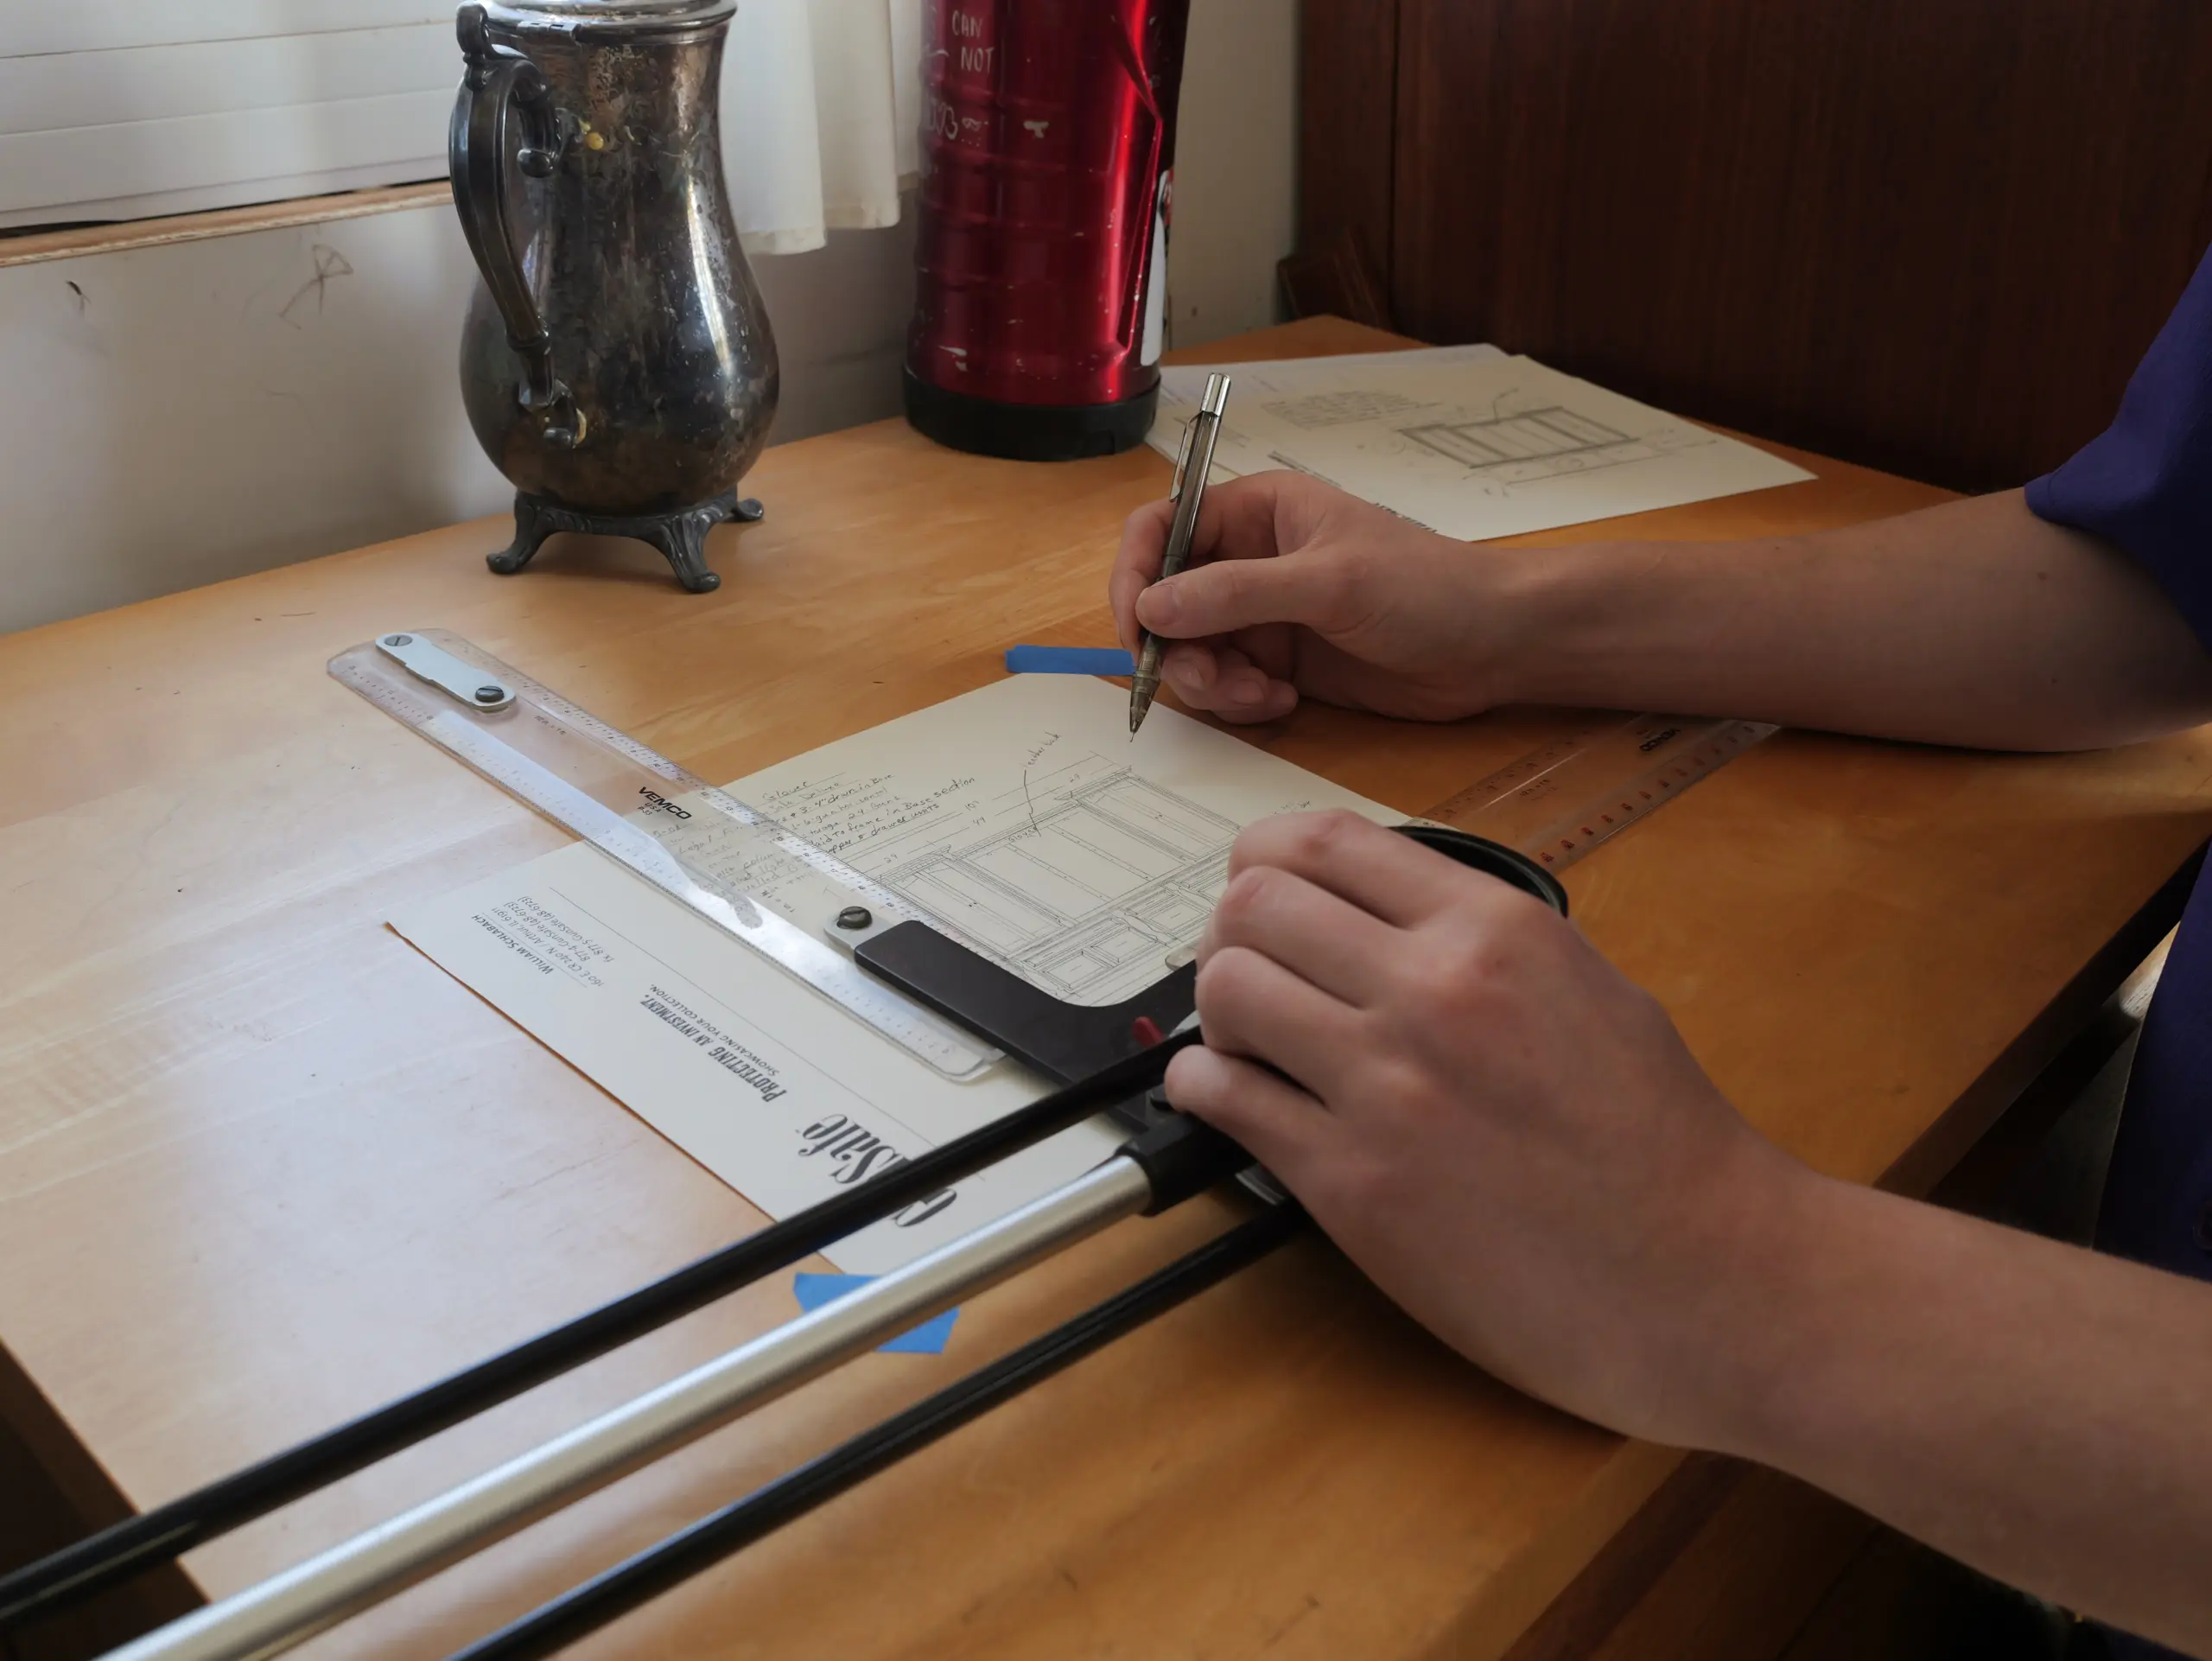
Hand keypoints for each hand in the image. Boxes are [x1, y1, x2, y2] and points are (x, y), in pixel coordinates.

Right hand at [1109, 471, 1522, 723]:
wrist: (1496, 644)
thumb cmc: (1426, 588)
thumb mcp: (1328, 582)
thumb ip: (1235, 593)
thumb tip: (1152, 608)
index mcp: (1256, 511)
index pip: (1160, 528)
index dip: (1136, 575)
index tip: (1138, 629)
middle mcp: (1248, 559)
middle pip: (1166, 602)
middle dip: (1177, 648)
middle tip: (1210, 680)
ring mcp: (1263, 614)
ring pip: (1192, 652)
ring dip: (1212, 683)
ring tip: (1263, 695)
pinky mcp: (1281, 662)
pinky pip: (1228, 686)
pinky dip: (1241, 702)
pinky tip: (1284, 701)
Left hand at [1164, 810, 1817, 1448]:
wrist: (1709, 1280)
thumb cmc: (1662, 1144)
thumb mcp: (1587, 987)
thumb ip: (1477, 942)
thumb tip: (1372, 923)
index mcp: (1495, 928)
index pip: (1324, 840)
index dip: (1265, 860)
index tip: (1260, 892)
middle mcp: (1432, 989)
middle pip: (1252, 904)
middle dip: (1232, 933)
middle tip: (1250, 974)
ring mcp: (1386, 1086)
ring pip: (1226, 990)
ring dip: (1219, 1012)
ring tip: (1248, 1043)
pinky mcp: (1352, 1184)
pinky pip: (1224, 1098)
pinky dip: (1208, 1089)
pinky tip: (1233, 1099)